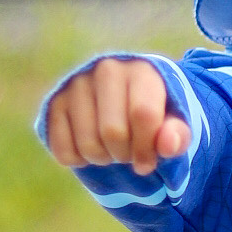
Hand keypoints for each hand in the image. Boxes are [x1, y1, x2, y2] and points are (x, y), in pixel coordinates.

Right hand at [45, 58, 189, 175]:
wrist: (125, 102)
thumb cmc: (156, 116)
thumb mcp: (174, 124)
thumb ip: (177, 135)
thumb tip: (168, 145)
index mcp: (141, 71)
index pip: (142, 115)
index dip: (147, 148)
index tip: (150, 161)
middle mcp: (106, 70)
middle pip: (113, 132)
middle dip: (124, 154)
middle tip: (129, 152)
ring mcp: (76, 84)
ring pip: (88, 144)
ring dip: (102, 159)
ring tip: (111, 148)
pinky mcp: (55, 102)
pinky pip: (63, 150)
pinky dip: (78, 160)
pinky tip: (89, 147)